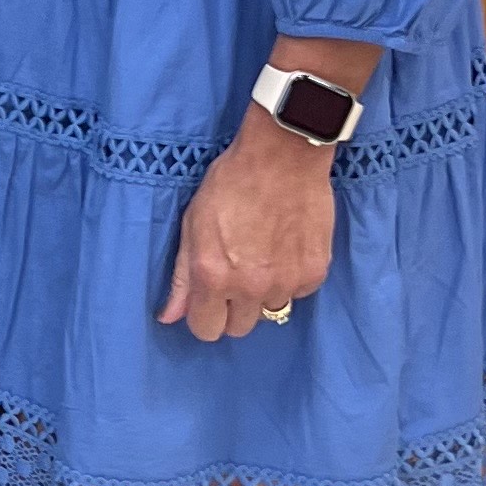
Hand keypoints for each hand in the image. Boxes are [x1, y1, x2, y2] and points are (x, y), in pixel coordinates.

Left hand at [159, 108, 338, 341]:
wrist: (282, 156)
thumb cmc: (231, 183)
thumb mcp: (193, 224)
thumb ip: (182, 276)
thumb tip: (170, 316)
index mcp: (213, 276)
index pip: (206, 330)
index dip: (204, 316)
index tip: (208, 301)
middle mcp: (249, 287)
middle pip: (239, 328)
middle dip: (232, 308)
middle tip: (235, 274)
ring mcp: (286, 282)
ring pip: (269, 310)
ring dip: (263, 293)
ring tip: (262, 254)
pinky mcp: (315, 272)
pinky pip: (298, 293)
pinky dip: (291, 278)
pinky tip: (285, 247)